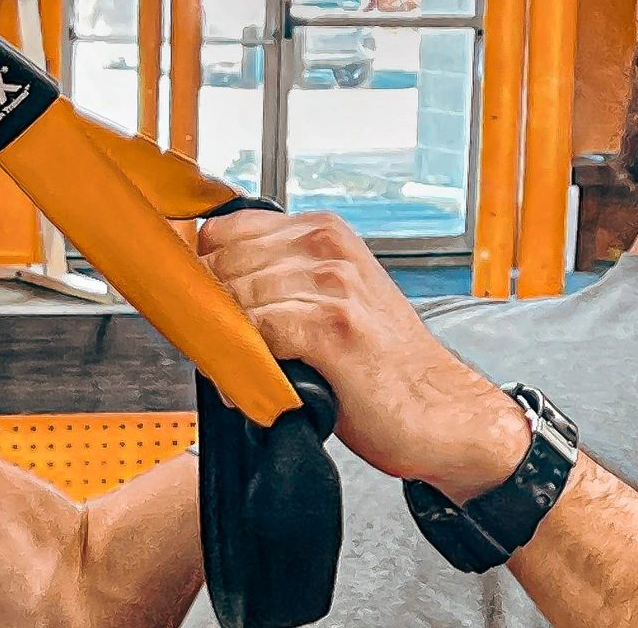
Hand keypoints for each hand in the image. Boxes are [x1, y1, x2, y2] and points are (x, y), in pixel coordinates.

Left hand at [199, 210, 527, 501]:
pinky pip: (257, 335)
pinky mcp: (334, 329)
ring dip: (225, 343)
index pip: (225, 229)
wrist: (441, 408)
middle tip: (215, 350)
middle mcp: (329, 247)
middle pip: (223, 263)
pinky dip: (244, 368)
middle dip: (208, 310)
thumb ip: (282, 279)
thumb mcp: (336, 296)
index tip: (196, 307)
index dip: (200, 270)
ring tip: (236, 374)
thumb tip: (206, 289)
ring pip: (236, 299)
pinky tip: (252, 388)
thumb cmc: (385, 362)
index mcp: (325, 231)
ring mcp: (334, 285)